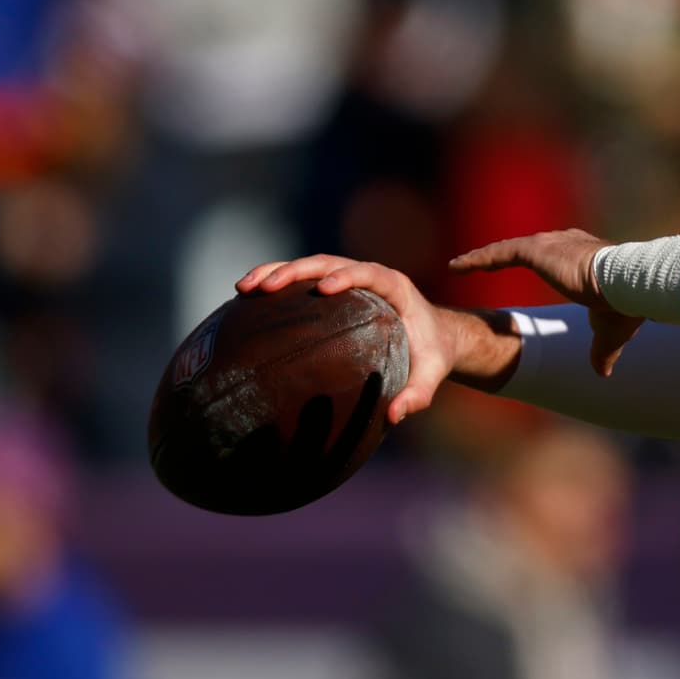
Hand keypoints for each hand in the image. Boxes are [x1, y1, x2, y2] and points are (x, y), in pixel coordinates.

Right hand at [234, 256, 508, 421]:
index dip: (348, 276)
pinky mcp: (335, 288)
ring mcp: (350, 279)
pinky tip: (244, 299)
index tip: (325, 288)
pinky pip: (303, 281)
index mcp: (396, 287)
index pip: (370, 273)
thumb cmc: (433, 354)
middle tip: (265, 287)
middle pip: (329, 262)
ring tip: (243, 287)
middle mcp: (371, 276)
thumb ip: (418, 394)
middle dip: (295, 270)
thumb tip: (393, 416)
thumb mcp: (432, 374)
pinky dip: (276, 284)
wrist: (437, 335)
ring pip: (310, 266)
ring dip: (275, 271)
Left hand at [450, 229, 641, 376]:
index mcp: (585, 257)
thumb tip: (602, 373)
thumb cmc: (624, 305)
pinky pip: (498, 253)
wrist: (626, 285)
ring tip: (460, 266)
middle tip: (485, 264)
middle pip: (527, 249)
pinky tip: (455, 267)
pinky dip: (476, 259)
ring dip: (483, 258)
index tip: (533, 265)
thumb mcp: (610, 331)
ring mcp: (550, 245)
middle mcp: (566, 244)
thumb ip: (601, 349)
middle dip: (507, 255)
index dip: (542, 262)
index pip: (557, 257)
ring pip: (508, 249)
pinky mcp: (537, 250)